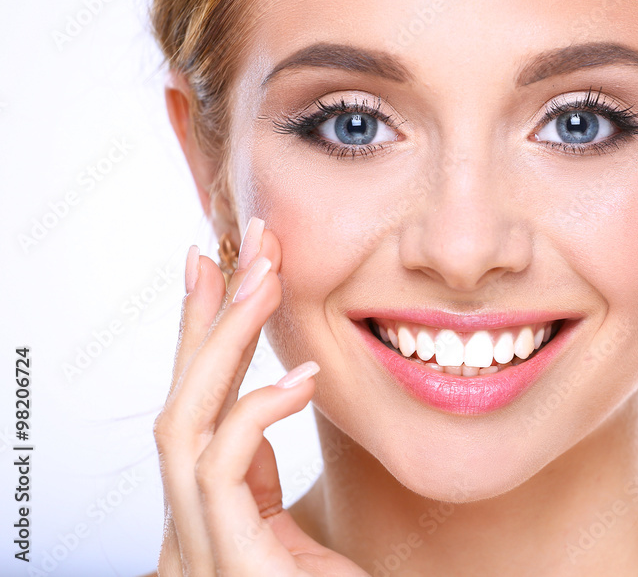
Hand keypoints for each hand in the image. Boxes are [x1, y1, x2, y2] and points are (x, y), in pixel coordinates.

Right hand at [152, 218, 369, 575]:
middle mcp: (189, 528)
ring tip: (265, 282)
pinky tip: (304, 378)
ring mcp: (199, 551)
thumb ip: (271, 474)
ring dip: (225, 344)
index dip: (203, 337)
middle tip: (236, 247)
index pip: (196, 407)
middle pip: (178, 402)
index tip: (219, 268)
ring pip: (184, 424)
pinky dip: (256, 414)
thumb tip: (285, 388)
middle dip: (205, 320)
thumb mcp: (297, 527)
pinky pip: (223, 471)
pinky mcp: (229, 566)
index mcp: (209, 513)